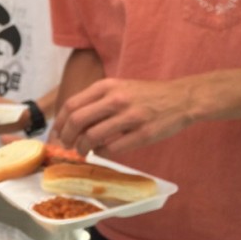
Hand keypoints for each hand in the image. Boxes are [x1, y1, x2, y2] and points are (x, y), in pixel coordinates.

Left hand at [53, 78, 194, 156]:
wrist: (182, 98)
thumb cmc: (145, 95)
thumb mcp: (118, 87)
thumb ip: (96, 100)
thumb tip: (70, 121)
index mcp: (107, 86)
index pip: (71, 105)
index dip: (60, 122)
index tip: (58, 133)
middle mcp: (116, 99)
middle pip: (77, 121)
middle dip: (67, 137)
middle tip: (68, 145)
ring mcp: (131, 116)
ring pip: (92, 136)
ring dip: (82, 148)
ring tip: (83, 151)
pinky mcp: (144, 133)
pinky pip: (112, 148)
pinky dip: (101, 152)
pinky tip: (102, 151)